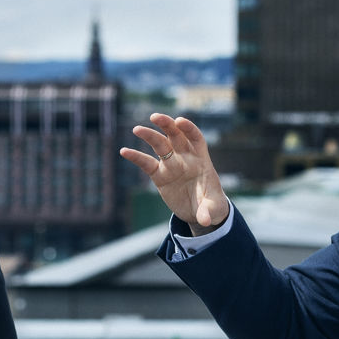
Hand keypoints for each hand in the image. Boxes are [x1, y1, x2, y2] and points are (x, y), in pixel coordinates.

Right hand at [119, 113, 229, 233]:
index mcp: (201, 159)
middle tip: (155, 117)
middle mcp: (185, 158)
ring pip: (160, 145)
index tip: (180, 121)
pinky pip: (146, 164)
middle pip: (175, 136)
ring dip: (149, 136)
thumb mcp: (214, 209)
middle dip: (166, 125)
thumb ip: (209, 212)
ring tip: (137, 129)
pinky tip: (124, 151)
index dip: (189, 128)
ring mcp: (171, 165)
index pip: (195, 138)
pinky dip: (136, 157)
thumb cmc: (211, 205)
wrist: (200, 212)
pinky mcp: (160, 176)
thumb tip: (204, 221)